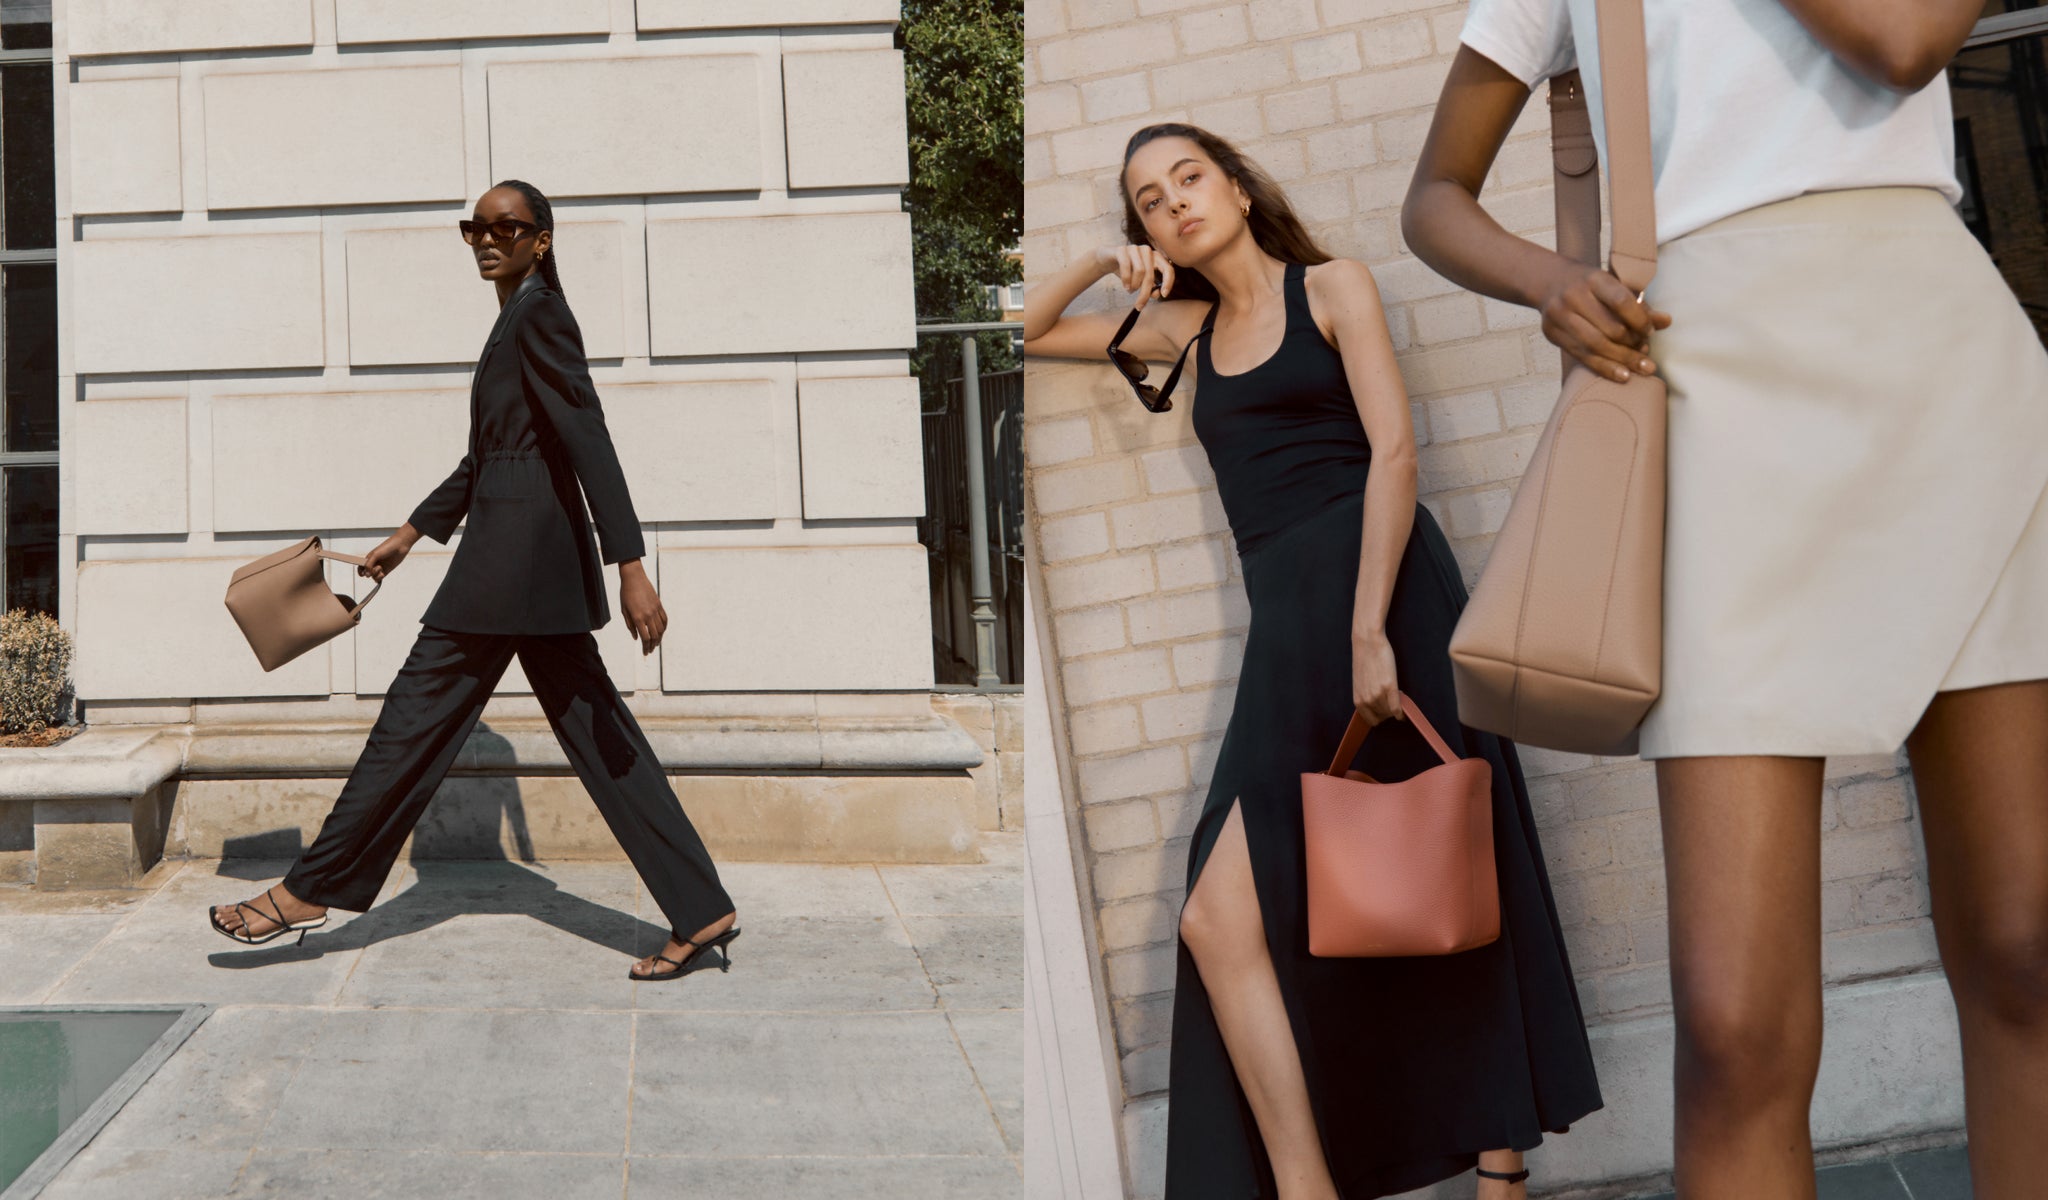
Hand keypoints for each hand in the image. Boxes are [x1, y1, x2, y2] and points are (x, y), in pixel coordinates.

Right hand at [359, 529, 414, 581]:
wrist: (400, 546)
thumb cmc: (387, 548)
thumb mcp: (375, 555)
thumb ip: (369, 564)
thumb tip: (366, 574)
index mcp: (369, 558)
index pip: (361, 567)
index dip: (360, 571)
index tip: (362, 574)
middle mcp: (374, 564)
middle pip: (367, 573)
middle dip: (369, 573)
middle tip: (373, 568)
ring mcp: (380, 568)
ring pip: (373, 576)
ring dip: (375, 574)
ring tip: (380, 568)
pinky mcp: (386, 571)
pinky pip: (380, 578)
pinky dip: (379, 578)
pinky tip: (382, 573)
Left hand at [619, 561, 666, 654]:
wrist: (634, 578)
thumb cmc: (626, 594)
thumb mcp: (624, 611)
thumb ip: (630, 625)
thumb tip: (636, 637)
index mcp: (638, 617)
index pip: (645, 637)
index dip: (645, 647)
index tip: (645, 652)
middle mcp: (648, 615)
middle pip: (654, 635)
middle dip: (652, 645)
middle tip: (650, 650)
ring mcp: (655, 610)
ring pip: (661, 629)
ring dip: (659, 638)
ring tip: (656, 643)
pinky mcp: (659, 605)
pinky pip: (665, 619)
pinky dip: (664, 627)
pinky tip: (662, 632)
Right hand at [1098, 244, 1175, 309]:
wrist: (1106, 260)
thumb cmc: (1126, 271)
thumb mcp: (1140, 281)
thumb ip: (1150, 287)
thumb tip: (1156, 294)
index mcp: (1156, 257)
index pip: (1168, 269)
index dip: (1168, 282)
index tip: (1163, 295)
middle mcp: (1147, 251)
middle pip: (1150, 275)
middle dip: (1145, 293)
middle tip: (1139, 306)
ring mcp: (1135, 248)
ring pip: (1140, 271)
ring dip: (1134, 285)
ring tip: (1130, 290)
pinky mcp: (1122, 250)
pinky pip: (1126, 266)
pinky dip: (1126, 279)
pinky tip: (1124, 285)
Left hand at [1351, 628, 1402, 727]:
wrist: (1367, 642)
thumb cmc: (1364, 660)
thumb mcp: (1360, 683)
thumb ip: (1366, 696)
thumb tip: (1376, 706)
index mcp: (1358, 699)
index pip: (1371, 720)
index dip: (1379, 718)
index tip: (1385, 714)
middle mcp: (1367, 700)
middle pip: (1383, 716)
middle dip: (1388, 712)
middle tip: (1392, 702)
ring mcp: (1378, 694)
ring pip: (1391, 712)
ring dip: (1395, 708)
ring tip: (1396, 698)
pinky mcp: (1389, 686)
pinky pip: (1397, 707)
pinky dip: (1402, 712)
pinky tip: (1404, 712)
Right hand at [1535, 260, 1672, 382]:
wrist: (1550, 282)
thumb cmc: (1590, 286)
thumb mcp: (1614, 286)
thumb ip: (1639, 305)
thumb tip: (1666, 322)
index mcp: (1593, 279)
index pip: (1621, 302)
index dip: (1640, 320)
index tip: (1650, 332)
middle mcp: (1573, 296)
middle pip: (1609, 329)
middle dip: (1632, 344)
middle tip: (1645, 351)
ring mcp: (1559, 316)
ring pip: (1596, 346)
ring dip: (1622, 360)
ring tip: (1641, 367)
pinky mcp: (1552, 333)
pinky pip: (1582, 356)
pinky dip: (1605, 368)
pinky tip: (1623, 375)